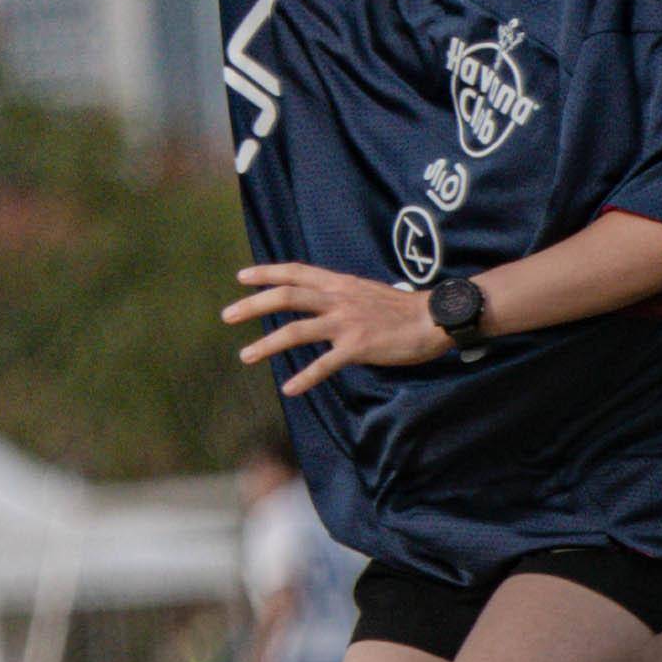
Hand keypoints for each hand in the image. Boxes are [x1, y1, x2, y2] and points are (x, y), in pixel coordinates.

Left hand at [224, 262, 449, 396]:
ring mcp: (347, 322)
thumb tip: (319, 299)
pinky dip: (305, 377)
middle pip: (286, 297)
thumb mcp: (365, 291)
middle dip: (253, 305)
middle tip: (227, 315)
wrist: (435, 318)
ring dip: (267, 344)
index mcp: (339, 284)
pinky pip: (325, 364)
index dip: (267, 273)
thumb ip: (340, 295)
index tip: (241, 276)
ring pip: (296, 331)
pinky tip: (289, 388)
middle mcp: (338, 299)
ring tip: (245, 356)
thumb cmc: (402, 309)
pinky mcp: (358, 346)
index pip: (296, 272)